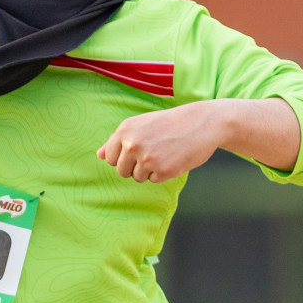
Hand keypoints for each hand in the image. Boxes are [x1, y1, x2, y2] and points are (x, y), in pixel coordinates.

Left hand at [97, 101, 226, 183]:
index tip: (139, 149)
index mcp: (124, 131)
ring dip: (150, 170)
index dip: (125, 158)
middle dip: (136, 166)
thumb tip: (99, 156)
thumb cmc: (170, 123)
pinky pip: (154, 180)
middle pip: (122, 171)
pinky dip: (164, 173)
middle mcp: (132, 144)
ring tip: (164, 153)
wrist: (204, 122)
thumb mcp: (141, 125)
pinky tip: (174, 158)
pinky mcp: (163, 170)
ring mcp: (147, 158)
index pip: (110, 159)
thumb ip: (118, 141)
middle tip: (154, 152)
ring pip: (137, 177)